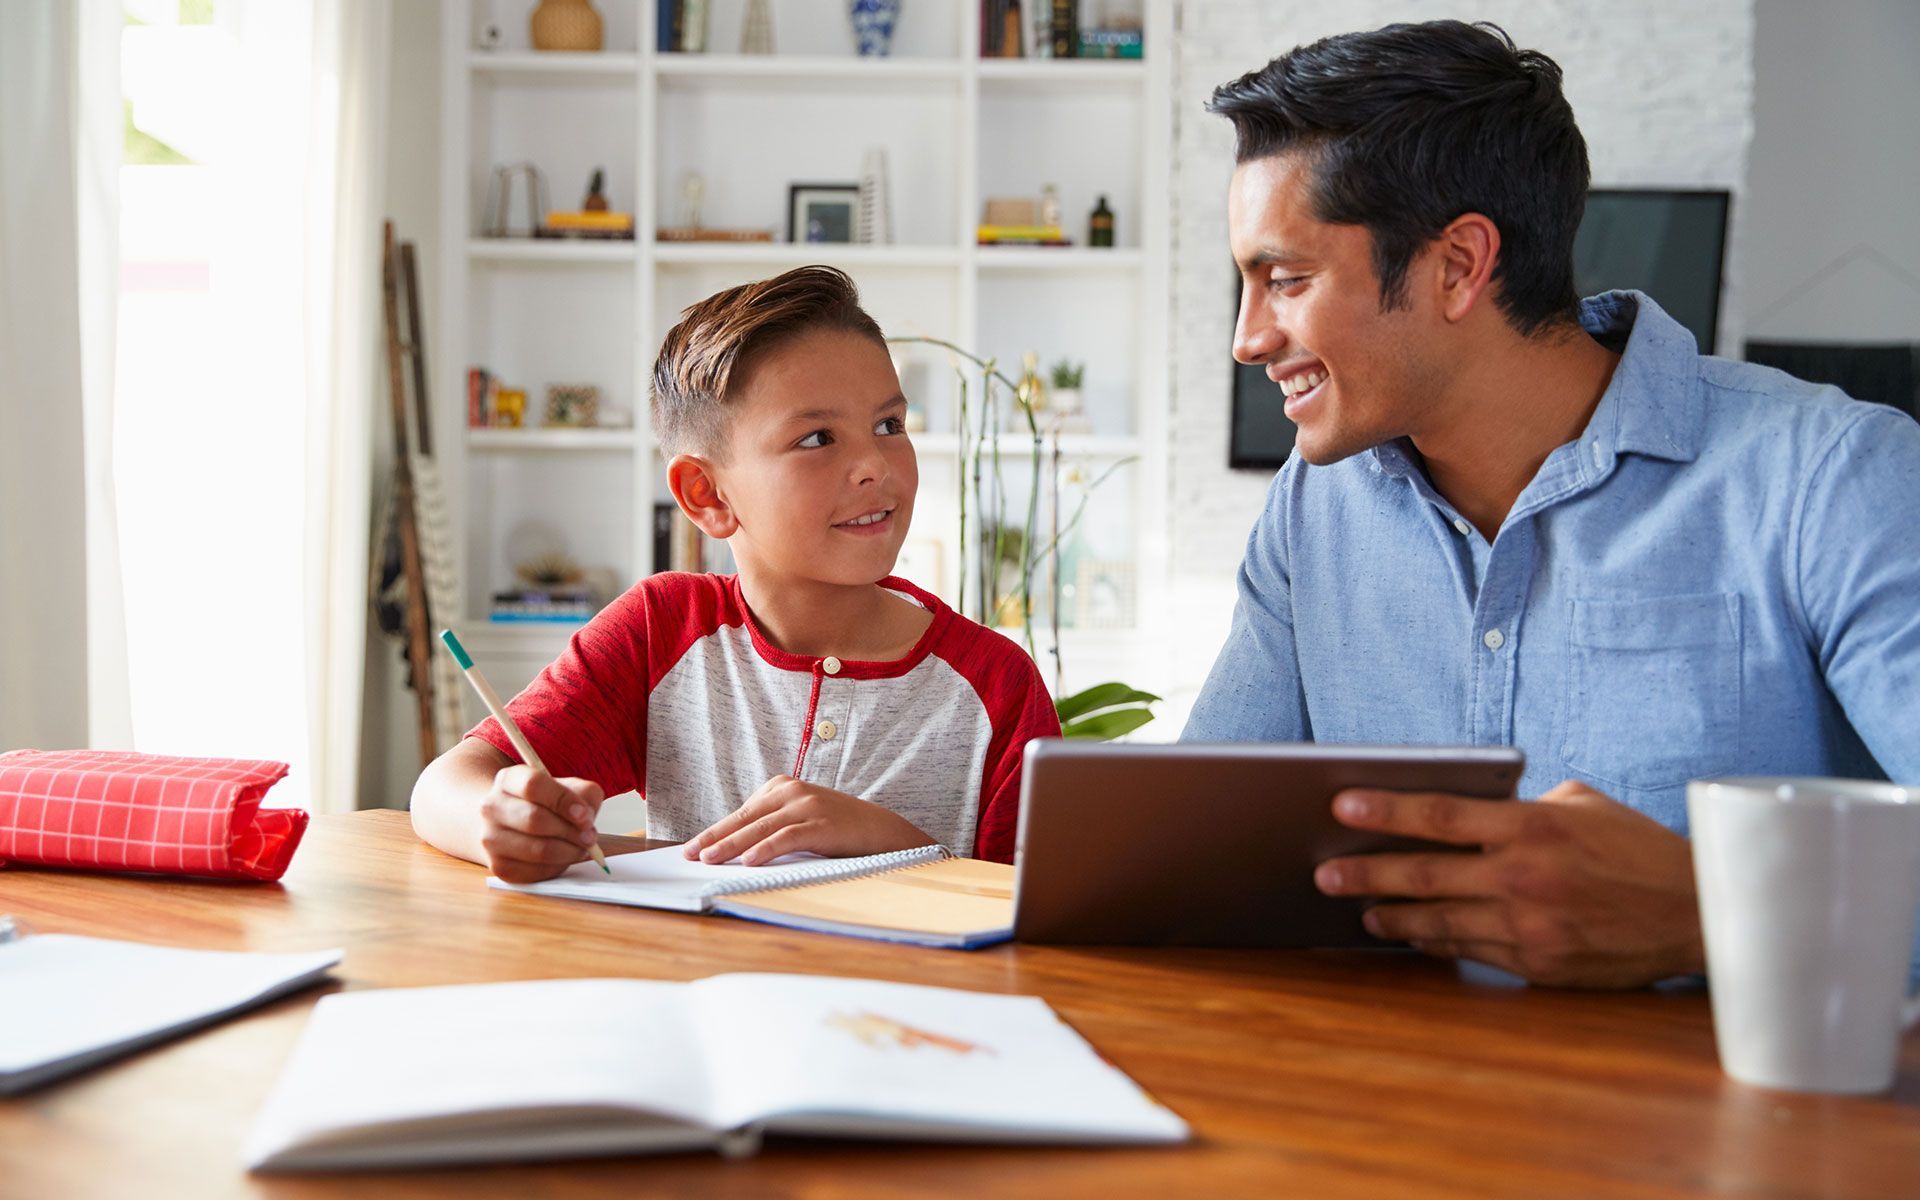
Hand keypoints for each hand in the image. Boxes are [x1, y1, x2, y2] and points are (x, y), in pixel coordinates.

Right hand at [479, 765, 603, 883]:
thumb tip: (586, 819)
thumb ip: (584, 795)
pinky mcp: (499, 866)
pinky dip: (559, 866)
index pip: (533, 785)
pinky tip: (565, 856)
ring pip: (538, 850)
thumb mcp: (566, 787)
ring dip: (570, 851)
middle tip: (590, 836)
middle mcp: (492, 807)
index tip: (585, 814)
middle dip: (571, 831)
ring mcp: (491, 839)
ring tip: (583, 847)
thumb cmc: (544, 804)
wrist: (511, 825)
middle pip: (535, 820)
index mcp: (508, 780)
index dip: (564, 800)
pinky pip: (537, 871)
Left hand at [683, 775, 934, 866]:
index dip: (715, 830)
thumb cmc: (836, 829)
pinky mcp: (821, 823)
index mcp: (782, 786)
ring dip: (731, 845)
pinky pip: (786, 837)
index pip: (741, 812)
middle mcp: (791, 791)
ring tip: (709, 859)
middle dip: (714, 837)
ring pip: (760, 827)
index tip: (693, 846)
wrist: (881, 831)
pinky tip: (749, 861)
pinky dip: (765, 849)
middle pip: (745, 818)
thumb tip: (733, 849)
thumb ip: (771, 825)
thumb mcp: (800, 818)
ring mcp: (807, 806)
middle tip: (691, 854)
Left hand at [1313, 780, 1703, 988]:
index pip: (1440, 814)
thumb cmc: (1637, 849)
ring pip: (1439, 921)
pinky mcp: (1538, 965)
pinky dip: (1437, 943)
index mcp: (1532, 827)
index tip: (1341, 806)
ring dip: (1393, 917)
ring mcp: (1529, 926)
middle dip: (1365, 875)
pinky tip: (1413, 936)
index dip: (1385, 811)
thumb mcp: (1582, 804)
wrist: (1699, 913)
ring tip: (1360, 911)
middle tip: (1324, 874)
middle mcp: (1524, 876)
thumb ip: (1524, 804)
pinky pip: (1471, 951)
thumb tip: (1472, 807)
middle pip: (1423, 874)